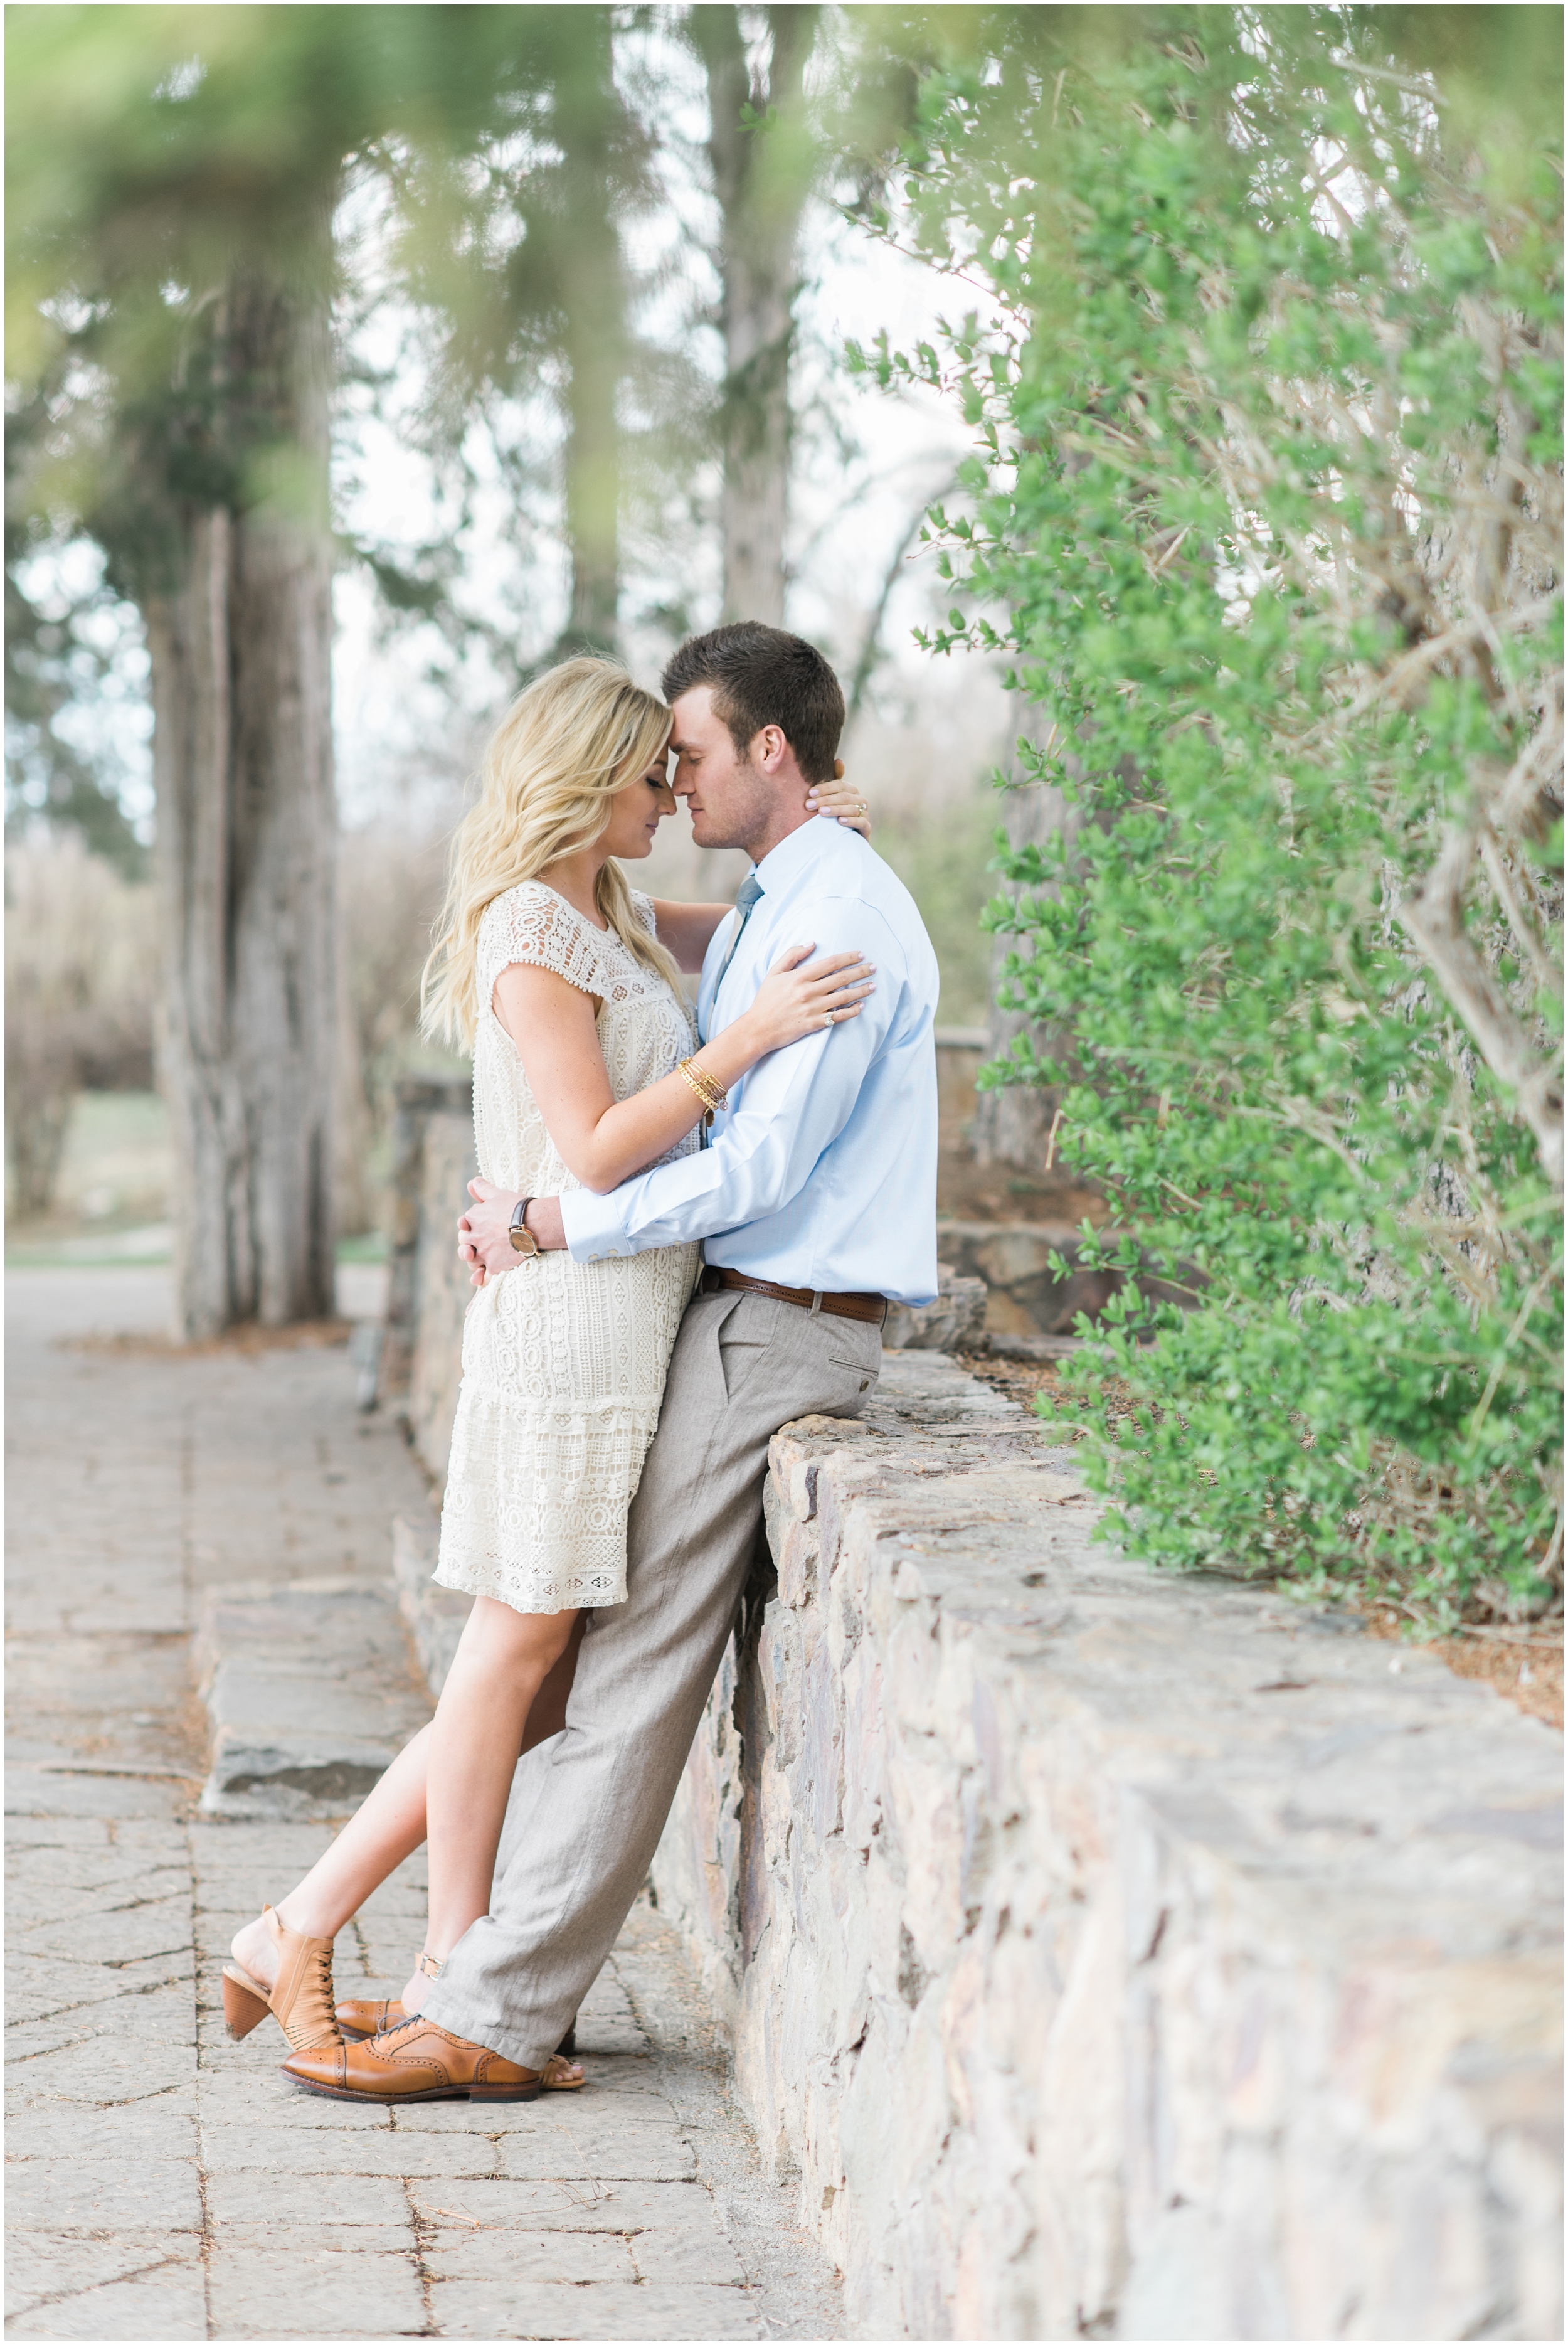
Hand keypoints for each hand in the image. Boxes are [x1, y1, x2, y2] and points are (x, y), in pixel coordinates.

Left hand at [458, 1182, 567, 1287]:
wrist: (535, 1223)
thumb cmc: (517, 1206)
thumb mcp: (498, 1194)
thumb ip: (483, 1190)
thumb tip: (472, 1181)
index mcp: (473, 1218)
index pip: (464, 1224)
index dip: (468, 1227)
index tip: (474, 1228)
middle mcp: (474, 1236)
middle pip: (465, 1243)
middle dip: (468, 1245)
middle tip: (473, 1248)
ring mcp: (483, 1252)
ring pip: (472, 1260)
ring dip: (473, 1261)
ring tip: (477, 1262)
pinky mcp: (494, 1265)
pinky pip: (484, 1275)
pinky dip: (480, 1278)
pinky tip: (479, 1280)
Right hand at [739, 944, 875, 1057]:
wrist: (758, 1028)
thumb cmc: (766, 1000)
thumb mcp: (774, 972)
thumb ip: (792, 955)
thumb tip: (812, 943)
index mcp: (800, 977)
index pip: (830, 963)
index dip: (848, 958)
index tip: (860, 955)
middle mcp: (809, 991)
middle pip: (841, 978)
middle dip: (860, 972)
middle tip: (873, 968)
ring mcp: (813, 1008)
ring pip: (844, 997)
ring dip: (861, 990)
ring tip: (873, 985)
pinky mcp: (815, 1023)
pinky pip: (838, 1016)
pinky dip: (852, 1011)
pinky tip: (861, 1006)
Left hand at [806, 759, 870, 836]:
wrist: (842, 840)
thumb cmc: (834, 816)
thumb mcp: (831, 799)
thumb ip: (833, 781)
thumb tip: (839, 760)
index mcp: (852, 791)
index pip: (840, 785)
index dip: (825, 788)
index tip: (810, 793)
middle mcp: (860, 801)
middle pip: (845, 796)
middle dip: (826, 800)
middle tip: (809, 805)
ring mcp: (865, 814)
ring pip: (853, 808)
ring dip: (836, 809)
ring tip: (821, 813)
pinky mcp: (866, 829)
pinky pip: (862, 823)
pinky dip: (851, 821)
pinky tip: (840, 821)